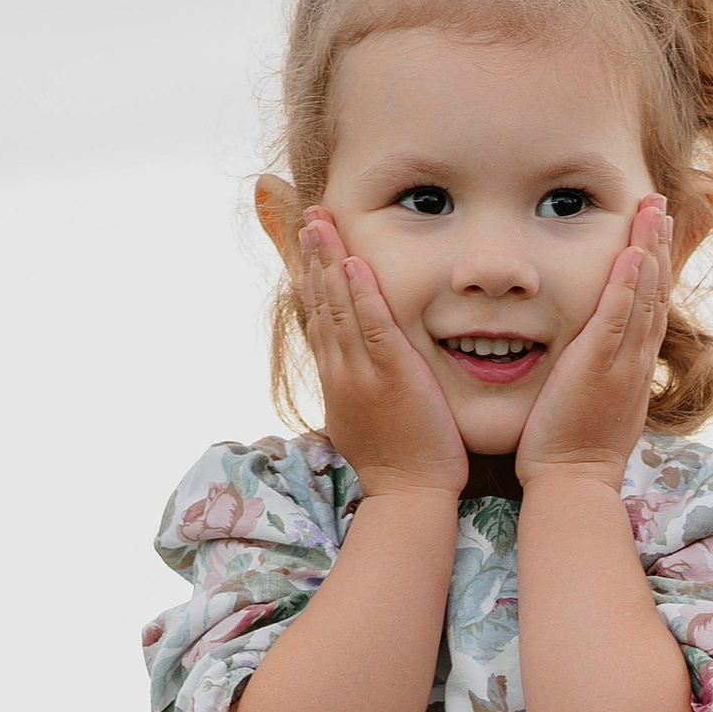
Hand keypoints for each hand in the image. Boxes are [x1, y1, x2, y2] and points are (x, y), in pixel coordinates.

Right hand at [297, 216, 467, 501]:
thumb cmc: (397, 464)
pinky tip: (353, 262)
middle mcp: (340, 371)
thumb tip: (352, 382)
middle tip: (307, 216)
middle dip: (312, 257)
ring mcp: (361, 372)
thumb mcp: (365, 422)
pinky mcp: (390, 375)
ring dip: (328, 261)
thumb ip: (357, 394)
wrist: (407, 495)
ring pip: (338, 307)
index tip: (304, 246)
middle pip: (320, 303)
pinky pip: (372, 325)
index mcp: (336, 379)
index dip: (310, 280)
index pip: (317, 319)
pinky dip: (362, 292)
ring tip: (320, 222)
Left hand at [514, 200, 670, 490]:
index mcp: (635, 367)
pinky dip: (628, 285)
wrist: (573, 483)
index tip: (656, 231)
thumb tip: (597, 360)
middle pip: (656, 292)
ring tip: (654, 210)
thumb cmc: (574, 451)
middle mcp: (636, 360)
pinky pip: (617, 318)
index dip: (656, 266)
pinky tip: (632, 253)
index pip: (651, 306)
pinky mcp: (597, 368)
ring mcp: (621, 363)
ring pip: (644, 297)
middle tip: (661, 205)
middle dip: (660, 245)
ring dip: (650, 250)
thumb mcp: (597, 406)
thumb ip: (600, 376)